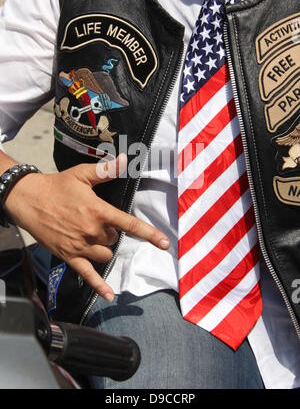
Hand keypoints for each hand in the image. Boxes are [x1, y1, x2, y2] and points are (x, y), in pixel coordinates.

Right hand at [4, 154, 169, 300]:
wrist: (29, 199)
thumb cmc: (57, 186)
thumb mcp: (82, 175)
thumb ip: (106, 170)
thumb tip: (124, 160)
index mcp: (98, 211)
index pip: (129, 224)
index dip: (149, 234)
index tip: (165, 243)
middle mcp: (92, 231)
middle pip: (114, 239)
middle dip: (110, 232)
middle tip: (95, 220)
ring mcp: (80, 246)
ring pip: (105, 255)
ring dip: (104, 248)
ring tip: (91, 235)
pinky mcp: (69, 256)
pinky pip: (87, 275)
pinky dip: (99, 286)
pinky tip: (109, 295)